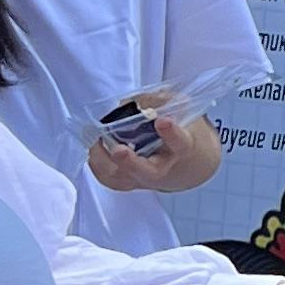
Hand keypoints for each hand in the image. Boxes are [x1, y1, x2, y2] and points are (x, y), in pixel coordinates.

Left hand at [87, 113, 213, 195]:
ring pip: (123, 178)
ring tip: (95, 141)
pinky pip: (110, 179)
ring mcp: (145, 178)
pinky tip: (93, 148)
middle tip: (118, 150)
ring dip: (104, 161)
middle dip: (131, 162)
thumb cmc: (185, 135)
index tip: (163, 121)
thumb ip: (160, 102)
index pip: (180, 143)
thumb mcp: (184, 112)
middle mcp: (164, 167)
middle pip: (148, 172)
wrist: (190, 165)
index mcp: (184, 148)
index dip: (171, 133)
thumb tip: (131, 103)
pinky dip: (97, 164)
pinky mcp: (130, 182)